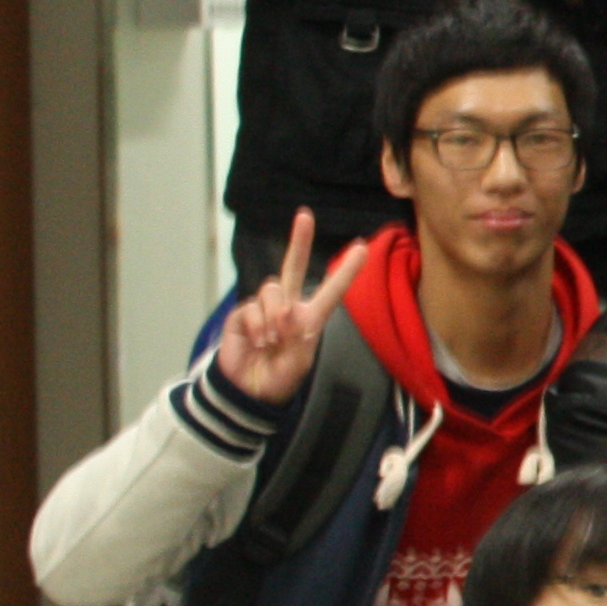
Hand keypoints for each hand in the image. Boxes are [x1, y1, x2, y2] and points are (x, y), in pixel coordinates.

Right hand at [207, 211, 364, 408]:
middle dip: (299, 240)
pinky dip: (257, 326)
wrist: (249, 390)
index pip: (331, 290)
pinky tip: (258, 342)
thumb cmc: (280, 376)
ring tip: (273, 341)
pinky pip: (252, 309)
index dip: (346, 270)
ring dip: (274, 315)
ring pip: (272, 290)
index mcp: (310, 318)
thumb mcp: (298, 361)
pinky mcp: (242, 314)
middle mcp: (288, 307)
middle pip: (293, 267)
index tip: (363, 247)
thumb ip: (297, 334)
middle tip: (304, 215)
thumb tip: (286, 311)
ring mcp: (264, 309)